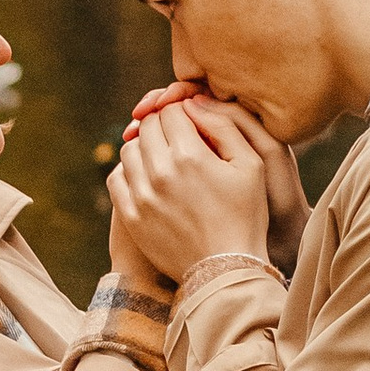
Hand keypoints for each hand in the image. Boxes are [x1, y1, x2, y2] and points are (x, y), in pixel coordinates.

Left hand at [123, 81, 308, 278]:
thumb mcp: (252, 165)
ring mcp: (141, 195)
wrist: (225, 269)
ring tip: (162, 156)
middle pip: (147, 127)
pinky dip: (128, 172)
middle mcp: (161, 172)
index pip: (171, 112)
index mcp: (191, 155)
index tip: (189, 120)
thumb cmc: (245, 215)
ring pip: (129, 150)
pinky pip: (117, 179)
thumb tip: (194, 101)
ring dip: (143, 147)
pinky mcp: (130, 216)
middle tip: (176, 136)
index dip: (181, 111)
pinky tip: (146, 177)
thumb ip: (224, 126)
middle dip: (161, 125)